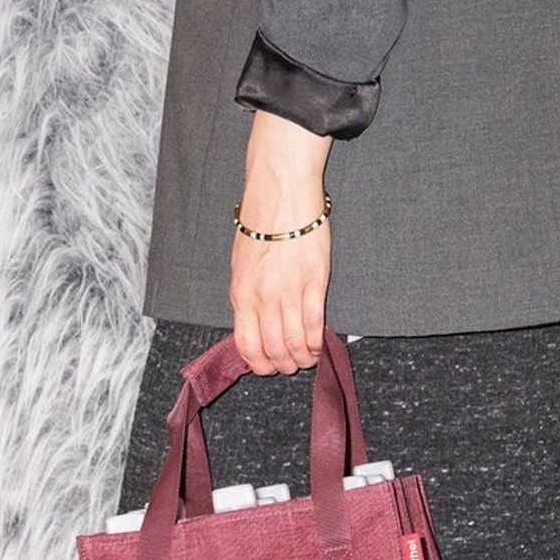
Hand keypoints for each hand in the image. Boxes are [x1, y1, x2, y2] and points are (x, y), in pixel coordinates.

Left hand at [228, 110, 334, 373]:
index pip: (246, 345)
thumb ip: (248, 295)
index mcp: (241, 293)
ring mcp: (288, 292)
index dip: (259, 364)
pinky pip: (313, 324)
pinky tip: (319, 345)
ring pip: (294, 343)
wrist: (279, 193)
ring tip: (308, 358)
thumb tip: (255, 322)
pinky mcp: (313, 282)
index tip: (269, 366)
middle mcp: (261, 298)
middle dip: (284, 365)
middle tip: (292, 365)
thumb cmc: (260, 224)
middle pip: (272, 349)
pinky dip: (316, 342)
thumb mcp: (241, 264)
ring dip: (302, 357)